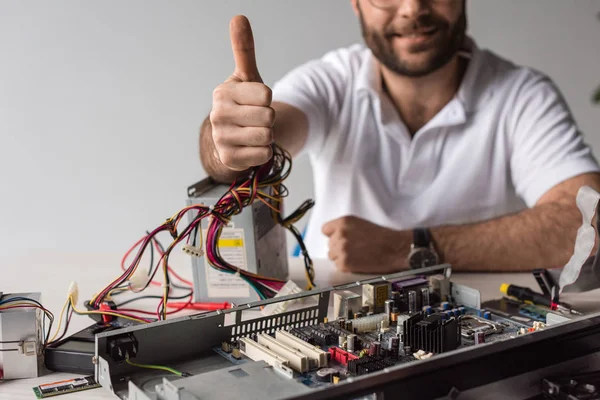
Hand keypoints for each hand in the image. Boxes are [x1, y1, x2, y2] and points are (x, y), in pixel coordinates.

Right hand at [209, 15, 274, 170]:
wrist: (233, 137)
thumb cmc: (243, 104)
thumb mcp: (247, 78)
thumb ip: (244, 50)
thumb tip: (239, 17)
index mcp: (223, 93)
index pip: (266, 95)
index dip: (268, 99)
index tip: (258, 101)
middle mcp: (218, 115)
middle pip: (268, 117)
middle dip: (269, 119)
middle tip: (257, 119)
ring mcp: (221, 139)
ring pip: (266, 136)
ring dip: (268, 136)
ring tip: (255, 132)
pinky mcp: (229, 159)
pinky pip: (263, 154)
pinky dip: (264, 152)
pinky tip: (252, 147)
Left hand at [322, 216, 410, 273]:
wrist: (395, 248)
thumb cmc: (382, 237)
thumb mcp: (361, 223)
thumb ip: (345, 228)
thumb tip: (334, 235)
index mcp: (344, 222)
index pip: (325, 230)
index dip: (333, 235)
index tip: (338, 239)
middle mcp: (340, 234)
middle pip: (330, 244)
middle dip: (339, 247)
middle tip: (354, 249)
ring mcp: (341, 249)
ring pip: (332, 256)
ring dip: (342, 257)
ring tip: (357, 255)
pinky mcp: (344, 262)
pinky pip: (338, 266)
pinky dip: (347, 266)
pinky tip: (358, 262)